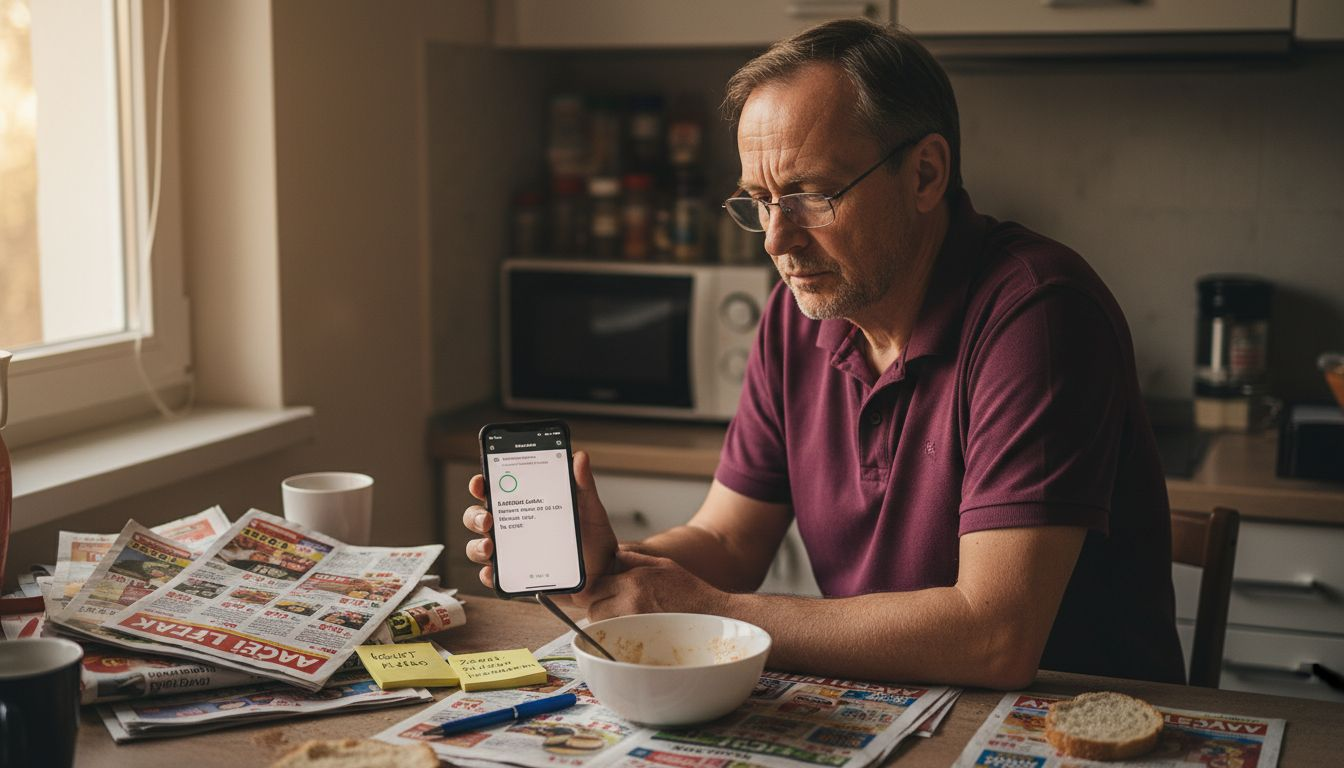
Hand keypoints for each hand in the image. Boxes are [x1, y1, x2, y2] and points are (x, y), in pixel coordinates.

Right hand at [462, 450, 618, 592]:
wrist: (604, 571)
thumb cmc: (592, 536)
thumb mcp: (589, 507)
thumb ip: (582, 483)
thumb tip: (580, 456)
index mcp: (525, 504)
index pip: (494, 491)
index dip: (480, 484)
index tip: (480, 482)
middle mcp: (513, 526)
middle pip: (478, 518)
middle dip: (475, 516)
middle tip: (487, 518)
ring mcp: (512, 552)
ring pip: (479, 547)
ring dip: (477, 546)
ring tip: (490, 547)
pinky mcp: (516, 576)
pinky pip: (494, 577)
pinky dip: (489, 575)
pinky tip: (494, 572)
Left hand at [573, 549, 728, 620]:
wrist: (710, 612)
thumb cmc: (689, 588)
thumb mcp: (663, 564)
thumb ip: (635, 559)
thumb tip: (614, 554)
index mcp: (634, 579)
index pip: (596, 587)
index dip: (597, 591)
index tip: (604, 593)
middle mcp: (631, 599)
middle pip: (594, 608)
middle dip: (599, 608)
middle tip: (610, 607)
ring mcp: (636, 620)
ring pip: (603, 624)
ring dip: (607, 622)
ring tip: (622, 618)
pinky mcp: (642, 635)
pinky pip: (617, 636)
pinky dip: (618, 633)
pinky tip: (630, 628)